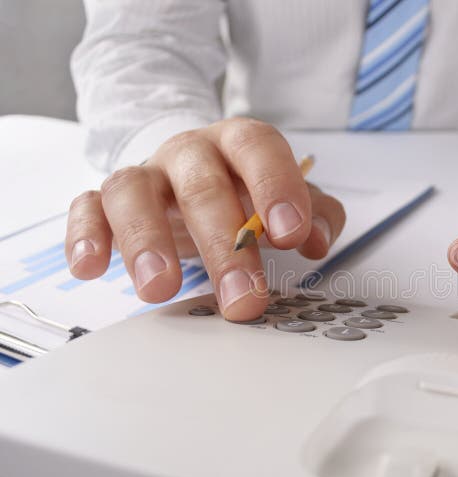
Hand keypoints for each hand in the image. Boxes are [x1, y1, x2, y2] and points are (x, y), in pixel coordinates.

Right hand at [66, 117, 344, 320]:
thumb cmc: (244, 188)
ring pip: (133, 193)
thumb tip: (319, 240)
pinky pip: (87, 207)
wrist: (190, 171)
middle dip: (224, 245)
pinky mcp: (106, 200)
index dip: (275, 187)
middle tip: (243, 298)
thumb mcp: (286, 198)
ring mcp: (146, 174)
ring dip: (146, 241)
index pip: (258, 148)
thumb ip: (316, 213)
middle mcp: (190, 152)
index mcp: (239, 143)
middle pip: (202, 186)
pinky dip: (86, 235)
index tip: (290, 235)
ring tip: (161, 289)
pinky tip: (91, 269)